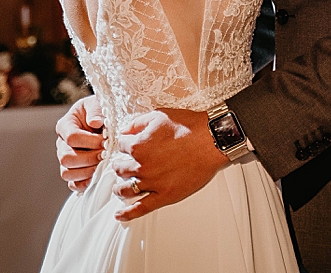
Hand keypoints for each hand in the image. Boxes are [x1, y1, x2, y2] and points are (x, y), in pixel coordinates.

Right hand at [55, 95, 104, 192]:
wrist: (103, 120)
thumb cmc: (99, 111)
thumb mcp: (98, 104)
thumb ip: (96, 111)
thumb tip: (95, 122)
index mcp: (65, 125)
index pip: (71, 137)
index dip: (90, 141)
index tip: (105, 141)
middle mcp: (62, 144)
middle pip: (66, 158)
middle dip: (89, 158)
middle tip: (106, 154)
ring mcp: (66, 159)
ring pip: (67, 173)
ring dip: (87, 171)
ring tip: (103, 165)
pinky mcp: (73, 171)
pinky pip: (73, 184)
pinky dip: (85, 183)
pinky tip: (97, 175)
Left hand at [109, 107, 226, 221]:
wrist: (212, 140)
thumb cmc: (190, 127)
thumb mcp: (159, 116)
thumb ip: (138, 123)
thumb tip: (127, 130)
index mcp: (138, 145)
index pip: (121, 146)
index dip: (124, 144)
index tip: (126, 146)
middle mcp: (142, 165)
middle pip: (120, 169)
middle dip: (120, 166)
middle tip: (122, 166)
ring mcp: (152, 182)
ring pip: (126, 189)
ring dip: (119, 188)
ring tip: (119, 189)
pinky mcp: (165, 195)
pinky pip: (142, 207)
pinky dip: (128, 213)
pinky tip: (121, 215)